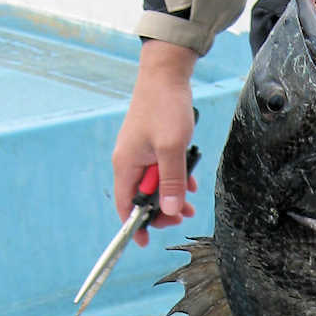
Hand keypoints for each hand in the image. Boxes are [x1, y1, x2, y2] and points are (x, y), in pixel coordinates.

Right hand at [112, 40, 198, 245]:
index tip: (146, 241)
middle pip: (142, 198)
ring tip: (190, 205)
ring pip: (155, 185)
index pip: (125, 205)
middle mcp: (129, 161)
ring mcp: (141, 153)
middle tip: (182, 215)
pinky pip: (162, 171)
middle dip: (162, 210)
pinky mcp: (152, 145)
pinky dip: (175, 179)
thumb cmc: (166, 107)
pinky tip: (190, 184)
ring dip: (172, 196)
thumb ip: (171, 181)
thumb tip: (169, 209)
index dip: (135, 226)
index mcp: (126, 164)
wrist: (167, 73)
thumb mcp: (172, 148)